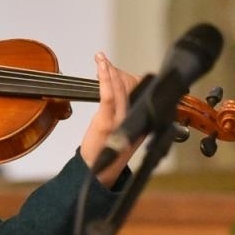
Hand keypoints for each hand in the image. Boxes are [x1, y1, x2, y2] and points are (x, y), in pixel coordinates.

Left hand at [77, 53, 140, 186]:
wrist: (96, 175)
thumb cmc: (106, 156)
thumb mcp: (121, 135)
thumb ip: (123, 117)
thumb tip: (119, 99)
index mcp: (137, 121)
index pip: (137, 92)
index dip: (128, 76)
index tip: (115, 67)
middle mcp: (132, 119)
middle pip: (129, 87)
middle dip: (116, 71)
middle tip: (103, 59)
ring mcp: (120, 120)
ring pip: (119, 89)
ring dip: (109, 71)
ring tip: (100, 59)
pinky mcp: (106, 122)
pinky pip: (109, 96)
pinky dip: (105, 79)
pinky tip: (102, 69)